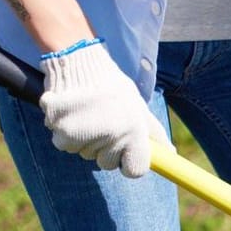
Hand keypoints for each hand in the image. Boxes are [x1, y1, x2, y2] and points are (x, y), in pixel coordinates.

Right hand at [38, 38, 165, 177]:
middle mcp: (110, 137)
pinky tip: (72, 114)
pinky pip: (64, 144)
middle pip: (107, 163)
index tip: (124, 153)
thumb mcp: (138, 106)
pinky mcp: (60, 131)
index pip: (135, 170)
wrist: (78, 61)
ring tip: (86, 114)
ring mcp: (84, 136)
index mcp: (133, 132)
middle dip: (105, 148)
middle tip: (102, 123)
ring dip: (84, 139)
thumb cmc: (112, 86)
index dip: (129, 163)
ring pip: (84, 153)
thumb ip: (154, 132)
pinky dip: (65, 132)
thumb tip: (170, 152)